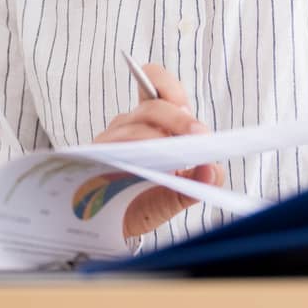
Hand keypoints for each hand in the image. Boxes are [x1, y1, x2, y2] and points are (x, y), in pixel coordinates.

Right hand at [93, 62, 224, 236]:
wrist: (114, 226)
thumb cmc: (147, 200)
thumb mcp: (180, 192)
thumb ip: (201, 180)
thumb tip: (212, 170)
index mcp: (152, 120)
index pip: (153, 82)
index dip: (168, 86)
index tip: (188, 111)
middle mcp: (129, 123)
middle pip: (152, 105)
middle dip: (180, 120)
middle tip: (199, 138)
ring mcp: (111, 138)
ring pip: (137, 127)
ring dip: (161, 142)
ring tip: (177, 163)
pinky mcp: (95, 155)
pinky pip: (117, 147)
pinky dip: (136, 155)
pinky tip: (148, 169)